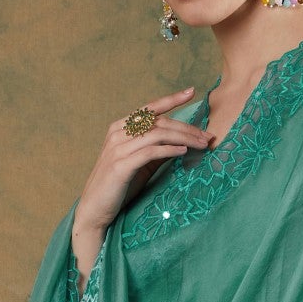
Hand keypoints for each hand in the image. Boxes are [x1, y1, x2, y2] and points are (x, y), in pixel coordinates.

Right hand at [72, 88, 214, 269]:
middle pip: (158, 122)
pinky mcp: (121, 165)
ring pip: (157, 134)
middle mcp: (118, 133)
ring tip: (201, 145)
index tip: (191, 92)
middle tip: (207, 136)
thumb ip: (155, 150)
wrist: (95, 209)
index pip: (149, 109)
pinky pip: (149, 152)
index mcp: (120, 128)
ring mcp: (118, 148)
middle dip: (186, 127)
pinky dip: (168, 150)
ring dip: (183, 138)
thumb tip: (181, 142)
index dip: (171, 99)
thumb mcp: (139, 164)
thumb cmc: (118, 187)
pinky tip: (183, 151)